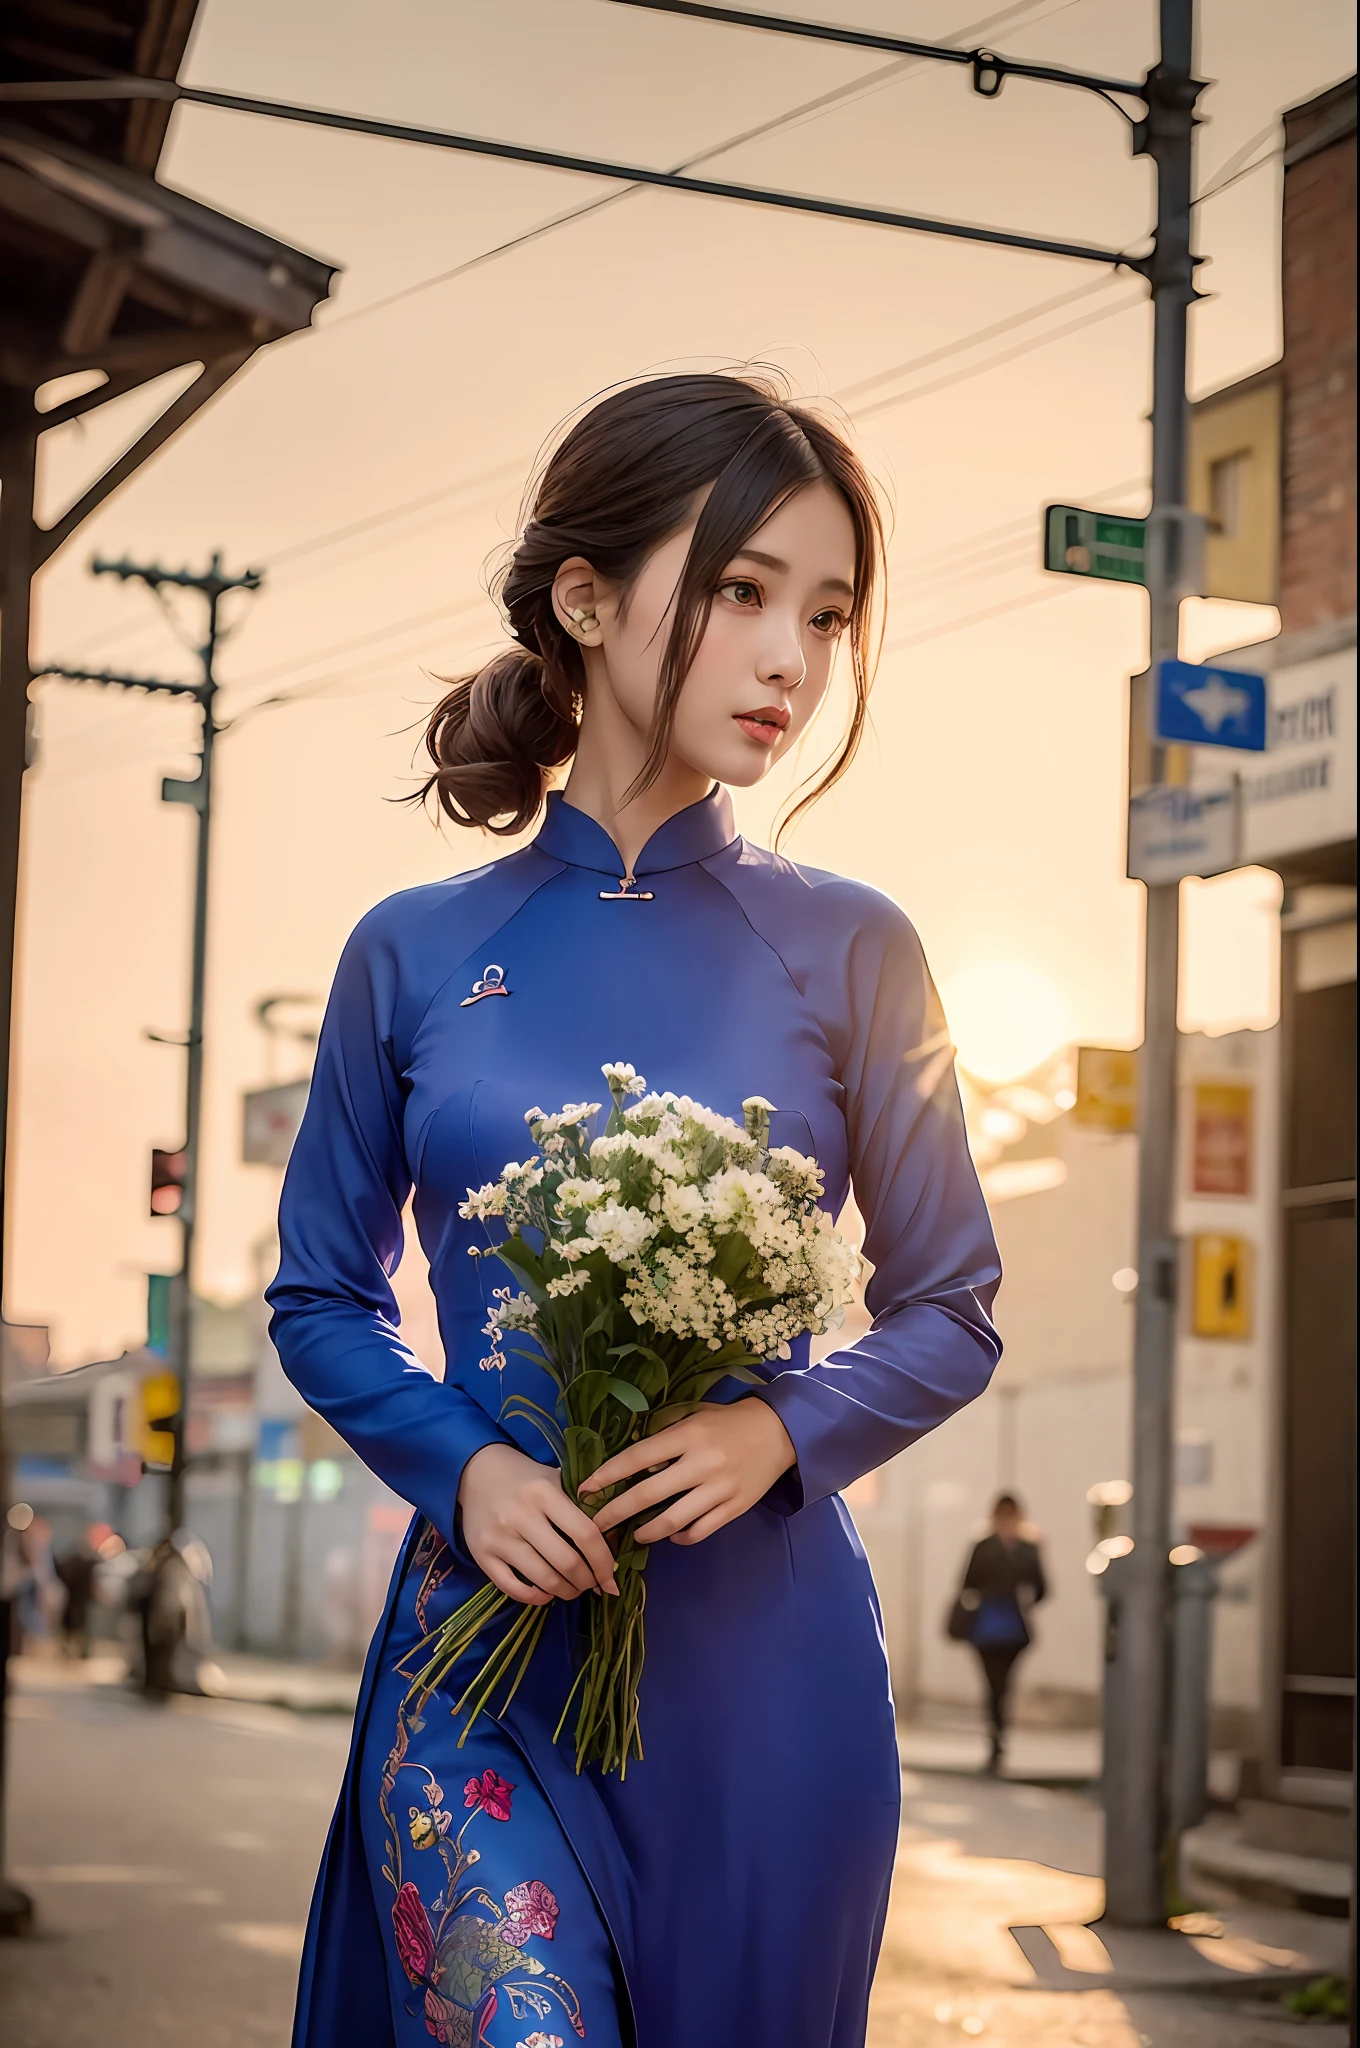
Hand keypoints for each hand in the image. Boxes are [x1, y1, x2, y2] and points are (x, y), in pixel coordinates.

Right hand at [458, 1443, 618, 1604]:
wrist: (476, 1471)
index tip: (611, 1578)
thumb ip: (581, 1505)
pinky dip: (535, 1597)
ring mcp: (499, 1538)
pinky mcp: (481, 1555)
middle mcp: (521, 1516)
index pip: (585, 1534)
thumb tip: (613, 1543)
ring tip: (573, 1589)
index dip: (604, 1561)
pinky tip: (547, 1593)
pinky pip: (513, 1588)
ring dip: (566, 1592)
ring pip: (543, 1580)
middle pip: (567, 1563)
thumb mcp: (555, 1479)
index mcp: (545, 1493)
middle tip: (592, 1584)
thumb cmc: (525, 1478)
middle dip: (587, 1581)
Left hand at [578, 1398, 796, 1547]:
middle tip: (595, 1526)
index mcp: (688, 1435)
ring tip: (635, 1534)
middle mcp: (702, 1463)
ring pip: (673, 1521)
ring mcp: (720, 1489)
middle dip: (615, 1512)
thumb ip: (664, 1434)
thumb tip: (631, 1460)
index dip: (608, 1475)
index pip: (638, 1457)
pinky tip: (671, 1534)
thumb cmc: (728, 1421)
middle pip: (648, 1494)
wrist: (780, 1432)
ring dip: (646, 1532)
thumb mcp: (694, 1415)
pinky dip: (680, 1537)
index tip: (586, 1489)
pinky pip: (699, 1530)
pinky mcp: (735, 1508)